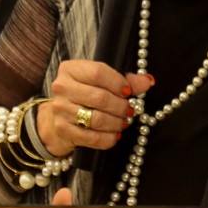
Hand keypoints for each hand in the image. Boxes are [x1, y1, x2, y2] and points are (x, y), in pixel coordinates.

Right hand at [37, 60, 153, 157]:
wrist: (61, 115)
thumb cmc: (86, 94)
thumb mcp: (103, 81)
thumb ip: (126, 80)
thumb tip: (147, 81)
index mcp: (71, 69)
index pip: (98, 73)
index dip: (118, 83)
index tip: (128, 92)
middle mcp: (62, 87)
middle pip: (100, 98)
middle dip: (121, 106)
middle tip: (129, 110)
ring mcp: (60, 109)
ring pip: (97, 119)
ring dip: (117, 123)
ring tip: (123, 122)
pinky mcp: (62, 130)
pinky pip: (92, 138)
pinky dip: (109, 138)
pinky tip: (115, 134)